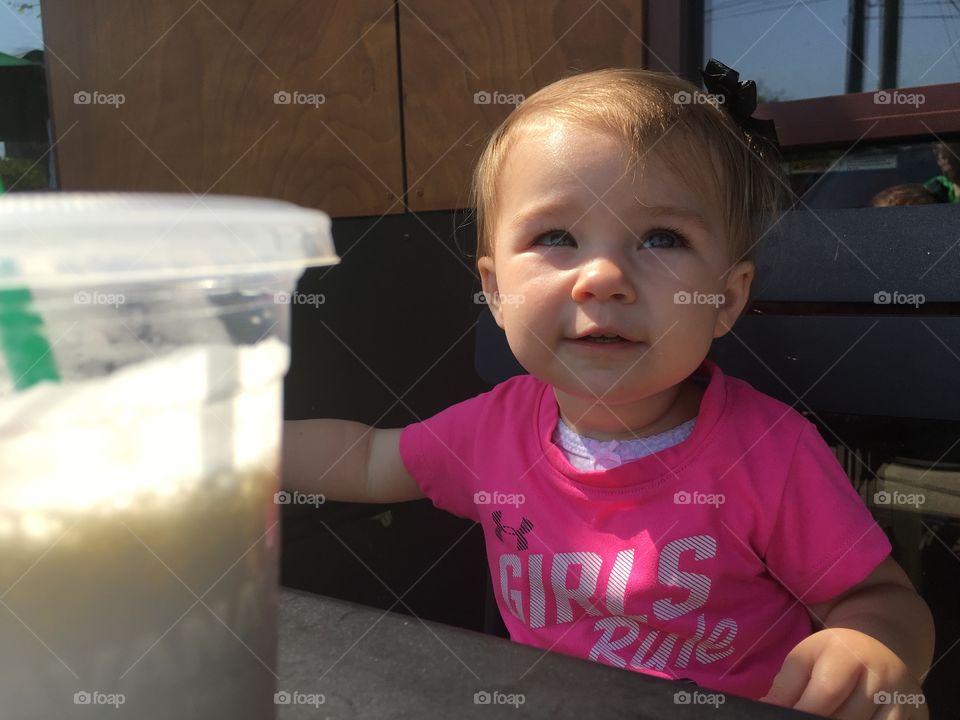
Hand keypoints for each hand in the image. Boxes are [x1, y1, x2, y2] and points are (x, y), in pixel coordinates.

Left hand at [759, 628, 927, 718]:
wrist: (883, 644)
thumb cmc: (836, 653)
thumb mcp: (806, 656)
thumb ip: (785, 685)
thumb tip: (765, 708)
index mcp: (849, 655)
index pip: (825, 693)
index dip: (802, 712)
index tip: (784, 719)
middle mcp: (882, 677)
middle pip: (847, 719)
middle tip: (805, 719)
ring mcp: (905, 700)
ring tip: (826, 717)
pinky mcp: (920, 715)